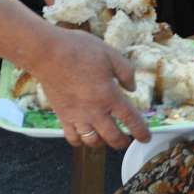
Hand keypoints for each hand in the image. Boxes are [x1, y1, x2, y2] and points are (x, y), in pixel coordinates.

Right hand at [31, 27, 151, 149]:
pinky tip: (84, 134)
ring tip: (105, 137)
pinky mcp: (62, 115)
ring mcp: (77, 115)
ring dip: (102, 143)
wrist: (47, 53)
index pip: (131, 120)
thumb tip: (132, 87)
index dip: (141, 131)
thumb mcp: (109, 54)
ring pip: (93, 141)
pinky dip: (80, 140)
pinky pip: (72, 137)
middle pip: (113, 137)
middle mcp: (95, 110)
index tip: (145, 137)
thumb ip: (125, 71)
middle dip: (122, 142)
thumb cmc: (78, 50)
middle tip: (126, 140)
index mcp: (110, 95)